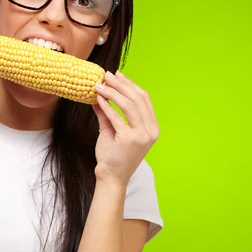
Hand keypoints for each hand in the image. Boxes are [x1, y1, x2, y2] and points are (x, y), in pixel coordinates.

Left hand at [92, 71, 159, 185]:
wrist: (111, 177)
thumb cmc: (113, 155)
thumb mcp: (112, 129)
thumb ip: (108, 112)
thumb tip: (99, 93)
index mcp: (152, 127)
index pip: (144, 99)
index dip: (130, 84)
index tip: (117, 75)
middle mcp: (151, 130)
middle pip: (138, 98)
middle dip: (121, 84)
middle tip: (107, 75)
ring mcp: (142, 135)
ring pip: (129, 105)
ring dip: (113, 92)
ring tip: (100, 85)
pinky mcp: (131, 139)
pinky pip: (117, 117)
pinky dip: (107, 106)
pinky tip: (98, 99)